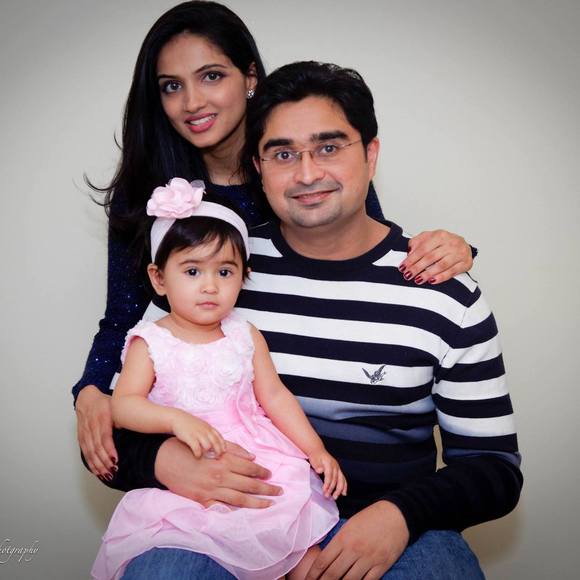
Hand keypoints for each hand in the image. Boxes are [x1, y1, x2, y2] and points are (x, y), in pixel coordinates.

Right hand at [75, 385, 117, 479]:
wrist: (86, 398)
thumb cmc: (105, 402)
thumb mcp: (116, 405)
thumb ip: (122, 417)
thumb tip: (133, 428)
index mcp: (102, 417)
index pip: (105, 436)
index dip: (109, 449)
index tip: (115, 459)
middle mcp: (92, 426)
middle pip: (97, 447)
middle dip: (105, 461)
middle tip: (113, 471)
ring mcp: (85, 432)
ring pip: (90, 451)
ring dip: (98, 464)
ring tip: (107, 474)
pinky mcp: (81, 437)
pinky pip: (85, 452)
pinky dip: (91, 463)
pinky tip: (97, 471)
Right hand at [155, 438, 282, 508]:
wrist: (163, 460)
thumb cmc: (188, 448)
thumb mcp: (211, 443)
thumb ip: (233, 449)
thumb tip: (252, 456)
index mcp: (223, 460)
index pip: (249, 468)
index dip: (262, 472)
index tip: (271, 474)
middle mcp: (219, 476)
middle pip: (248, 484)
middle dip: (266, 488)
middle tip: (280, 491)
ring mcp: (211, 490)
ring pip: (239, 499)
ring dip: (257, 502)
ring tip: (269, 503)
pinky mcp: (202, 500)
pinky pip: (222, 507)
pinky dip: (234, 510)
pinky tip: (245, 512)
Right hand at [172, 411, 226, 458]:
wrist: (178, 418)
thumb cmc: (191, 424)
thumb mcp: (202, 426)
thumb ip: (209, 432)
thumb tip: (215, 443)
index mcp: (209, 428)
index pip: (219, 437)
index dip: (223, 445)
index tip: (224, 452)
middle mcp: (205, 430)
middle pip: (215, 443)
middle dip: (218, 451)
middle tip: (217, 458)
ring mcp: (198, 434)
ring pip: (208, 446)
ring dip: (207, 453)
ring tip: (206, 457)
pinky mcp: (190, 437)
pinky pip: (197, 448)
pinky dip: (198, 453)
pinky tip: (197, 456)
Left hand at [306, 501, 408, 578]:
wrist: (396, 514)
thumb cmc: (370, 518)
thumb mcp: (350, 525)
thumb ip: (339, 542)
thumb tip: (326, 560)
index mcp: (344, 538)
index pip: (323, 561)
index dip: (313, 574)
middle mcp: (354, 550)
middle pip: (333, 574)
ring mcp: (369, 559)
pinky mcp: (382, 566)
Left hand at [309, 449, 346, 499]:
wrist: (318, 451)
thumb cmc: (315, 456)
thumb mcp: (314, 460)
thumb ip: (317, 465)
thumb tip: (320, 470)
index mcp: (329, 463)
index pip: (329, 475)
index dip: (327, 483)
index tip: (324, 490)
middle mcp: (335, 466)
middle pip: (335, 479)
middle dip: (332, 488)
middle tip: (327, 496)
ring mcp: (338, 468)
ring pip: (341, 480)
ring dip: (339, 489)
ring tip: (335, 497)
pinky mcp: (338, 470)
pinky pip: (343, 479)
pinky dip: (344, 486)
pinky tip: (344, 493)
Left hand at [399, 229, 472, 284]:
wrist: (463, 245)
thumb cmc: (443, 243)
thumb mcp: (429, 238)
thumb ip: (417, 242)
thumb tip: (409, 252)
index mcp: (440, 235)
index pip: (423, 248)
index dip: (412, 258)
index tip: (403, 267)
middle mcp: (451, 243)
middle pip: (431, 257)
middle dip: (417, 267)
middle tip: (408, 275)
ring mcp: (460, 253)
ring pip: (441, 265)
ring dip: (427, 274)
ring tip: (417, 280)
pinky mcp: (466, 263)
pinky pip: (452, 272)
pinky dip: (441, 277)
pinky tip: (432, 281)